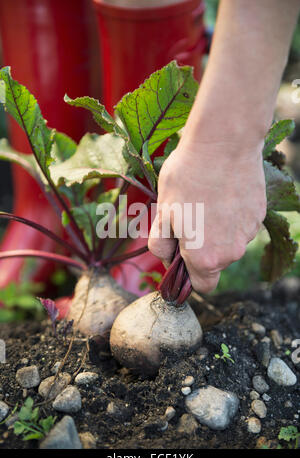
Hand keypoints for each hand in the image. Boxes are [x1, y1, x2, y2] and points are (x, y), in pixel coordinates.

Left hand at [148, 138, 266, 293]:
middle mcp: (232, 252)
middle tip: (187, 218)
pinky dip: (230, 216)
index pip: (202, 286)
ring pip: (228, 243)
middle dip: (200, 249)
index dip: (188, 276)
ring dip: (216, 231)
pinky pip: (240, 225)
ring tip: (204, 201)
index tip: (180, 256)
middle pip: (215, 263)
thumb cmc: (187, 178)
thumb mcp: (162, 212)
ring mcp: (249, 233)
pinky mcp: (259, 215)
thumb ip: (160, 244)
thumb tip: (167, 257)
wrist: (223, 143)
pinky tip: (220, 193)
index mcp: (205, 258)